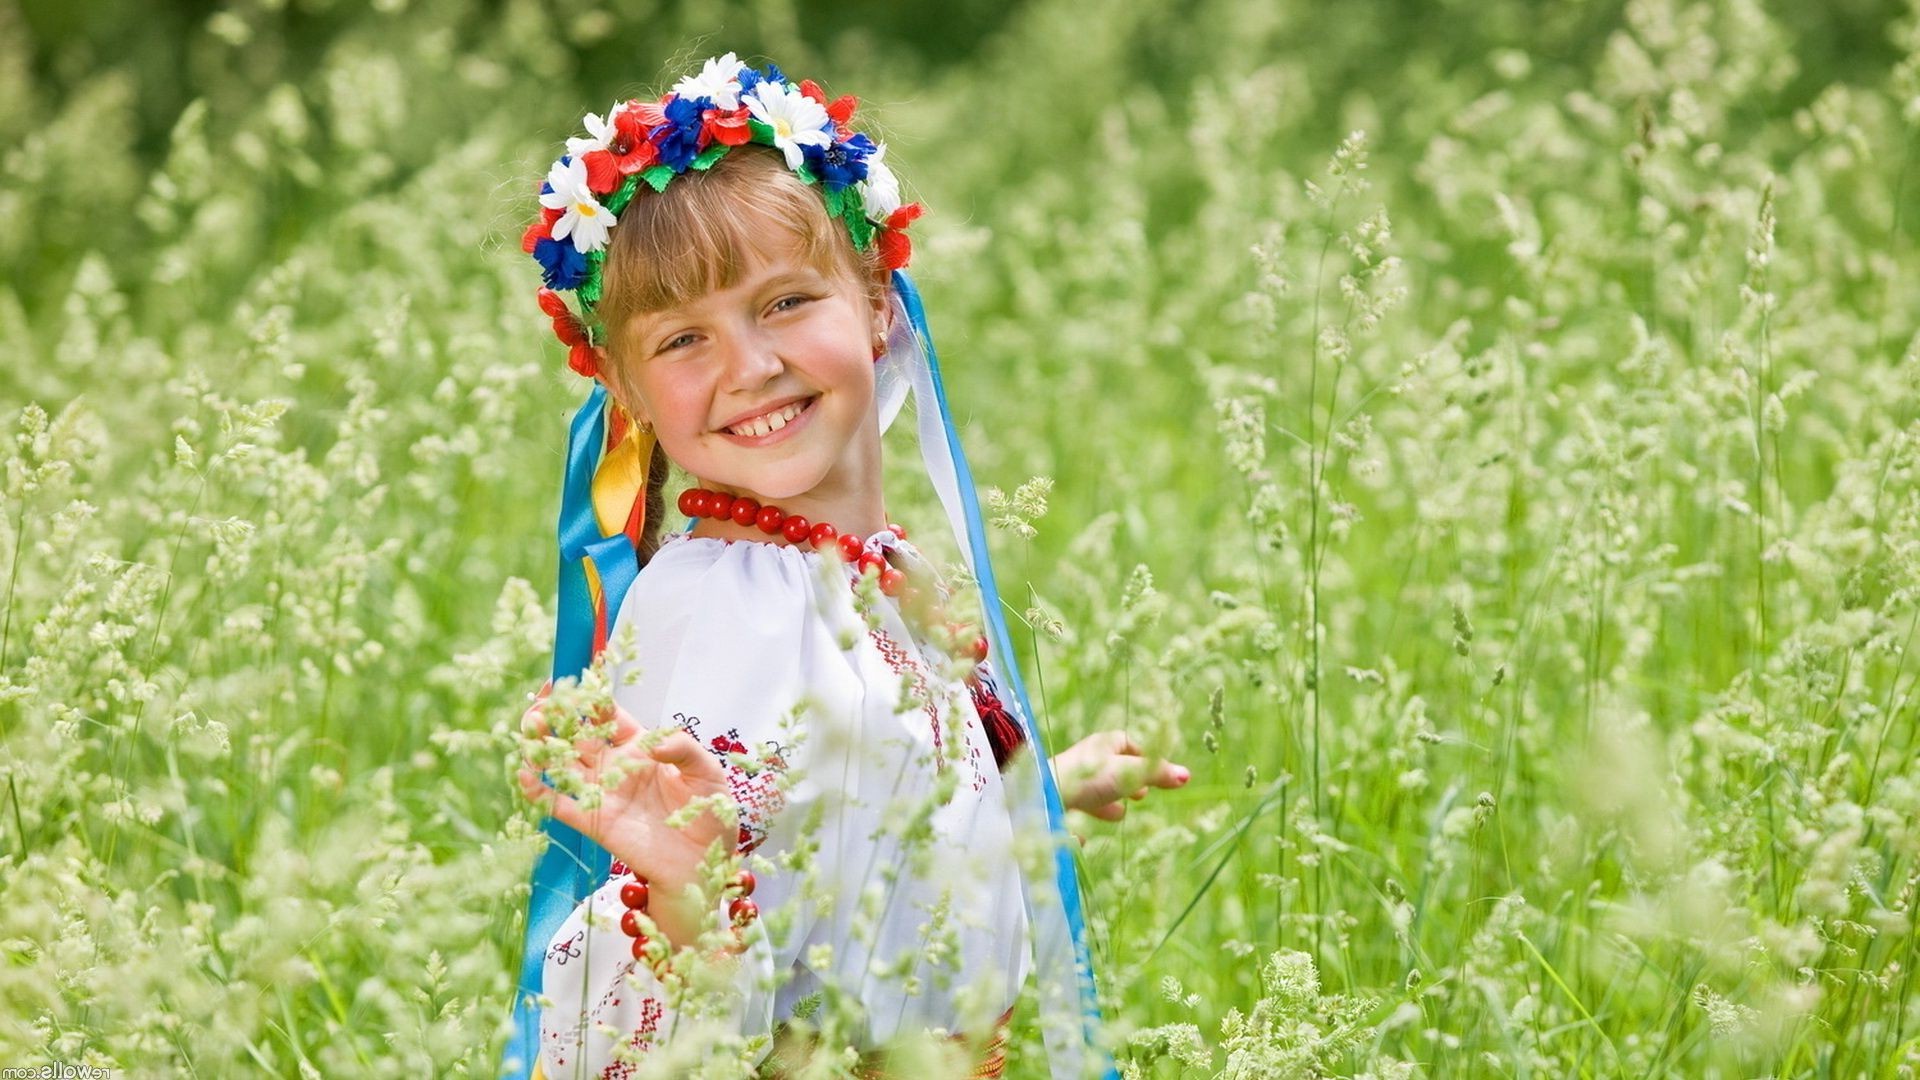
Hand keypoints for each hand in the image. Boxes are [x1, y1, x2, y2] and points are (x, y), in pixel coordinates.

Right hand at [516, 696, 734, 943]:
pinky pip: (557, 803)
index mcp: (639, 745)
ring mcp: (600, 792)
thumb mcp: (708, 773)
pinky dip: (537, 790)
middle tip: (540, 708)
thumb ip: (684, 750)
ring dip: (540, 747)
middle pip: (574, 734)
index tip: (570, 681)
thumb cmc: (709, 813)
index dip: (586, 696)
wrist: (703, 862)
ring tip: (530, 734)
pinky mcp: (592, 821)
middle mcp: (613, 764)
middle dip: (552, 716)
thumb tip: (657, 741)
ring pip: (559, 763)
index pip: (605, 714)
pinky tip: (525, 775)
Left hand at [1051, 729, 1188, 824]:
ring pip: (1099, 787)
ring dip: (1112, 797)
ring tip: (1123, 811)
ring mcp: (1075, 778)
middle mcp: (1089, 758)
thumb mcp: (1130, 773)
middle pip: (1115, 766)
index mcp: (1104, 744)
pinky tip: (1097, 828)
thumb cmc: (1090, 777)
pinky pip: (1082, 806)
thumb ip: (1157, 774)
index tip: (1158, 771)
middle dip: (1130, 778)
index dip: (1145, 757)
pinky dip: (1092, 814)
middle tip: (1142, 793)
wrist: (1047, 796)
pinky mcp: (1064, 799)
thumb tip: (1187, 775)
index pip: (1129, 744)